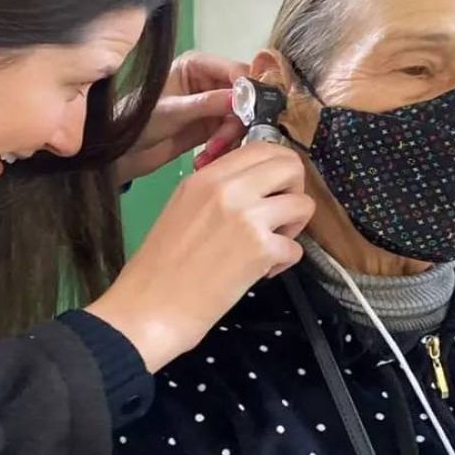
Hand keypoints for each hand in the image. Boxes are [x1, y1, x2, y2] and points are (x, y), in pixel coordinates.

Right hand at [88, 142, 314, 371]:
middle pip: (290, 165)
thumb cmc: (160, 266)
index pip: (261, 147)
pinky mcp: (261, 250)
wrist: (150, 306)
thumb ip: (218, 191)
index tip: (273, 189)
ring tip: (271, 245)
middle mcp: (229, 189)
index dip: (278, 167)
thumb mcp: (182, 208)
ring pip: (304, 204)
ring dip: (294, 227)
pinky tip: (260, 272)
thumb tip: (255, 185)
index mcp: (207, 176)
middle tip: (279, 216)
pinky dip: (284, 261)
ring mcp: (247, 217)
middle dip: (295, 190)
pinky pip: (296, 247)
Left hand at [113, 52, 249, 184]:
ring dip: (229, 138)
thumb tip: (242, 99)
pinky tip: (206, 158)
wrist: (120, 153)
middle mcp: (208, 82)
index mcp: (197, 65)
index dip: (248, 90)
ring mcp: (211, 106)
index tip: (252, 111)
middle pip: (243, 96)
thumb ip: (208, 103)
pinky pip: (230, 136)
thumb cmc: (136, 122)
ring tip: (210, 152)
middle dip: (237, 120)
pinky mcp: (210, 129)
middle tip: (225, 140)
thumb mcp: (173, 111)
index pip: (235, 71)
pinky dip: (223, 148)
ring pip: (239, 119)